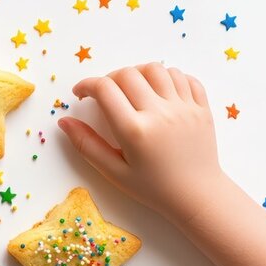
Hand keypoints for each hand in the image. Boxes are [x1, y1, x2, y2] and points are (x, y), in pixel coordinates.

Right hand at [59, 62, 226, 223]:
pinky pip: (184, 77)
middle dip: (110, 78)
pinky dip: (168, 77)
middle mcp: (160, 113)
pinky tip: (160, 92)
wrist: (197, 196)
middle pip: (128, 73)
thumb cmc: (153, 188)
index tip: (81, 94)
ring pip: (156, 69)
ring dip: (139, 73)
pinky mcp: (201, 107)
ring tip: (133, 89)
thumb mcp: (114, 172)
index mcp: (135, 131)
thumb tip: (63, 121)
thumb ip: (87, 145)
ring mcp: (184, 107)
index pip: (104, 89)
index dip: (86, 85)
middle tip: (106, 95)